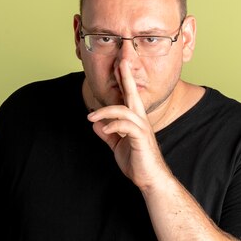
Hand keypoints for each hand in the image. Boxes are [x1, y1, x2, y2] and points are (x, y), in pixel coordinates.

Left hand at [87, 60, 168, 188]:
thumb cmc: (137, 162)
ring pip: (124, 110)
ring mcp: (142, 129)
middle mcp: (140, 121)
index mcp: (135, 121)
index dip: (123, 82)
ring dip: (105, 111)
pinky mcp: (141, 139)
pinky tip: (104, 129)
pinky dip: (113, 125)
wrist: (150, 179)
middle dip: (126, 78)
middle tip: (121, 61)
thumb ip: (108, 134)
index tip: (119, 66)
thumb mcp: (117, 146)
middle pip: (132, 94)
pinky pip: (127, 126)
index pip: (128, 97)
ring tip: (91, 117)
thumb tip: (96, 124)